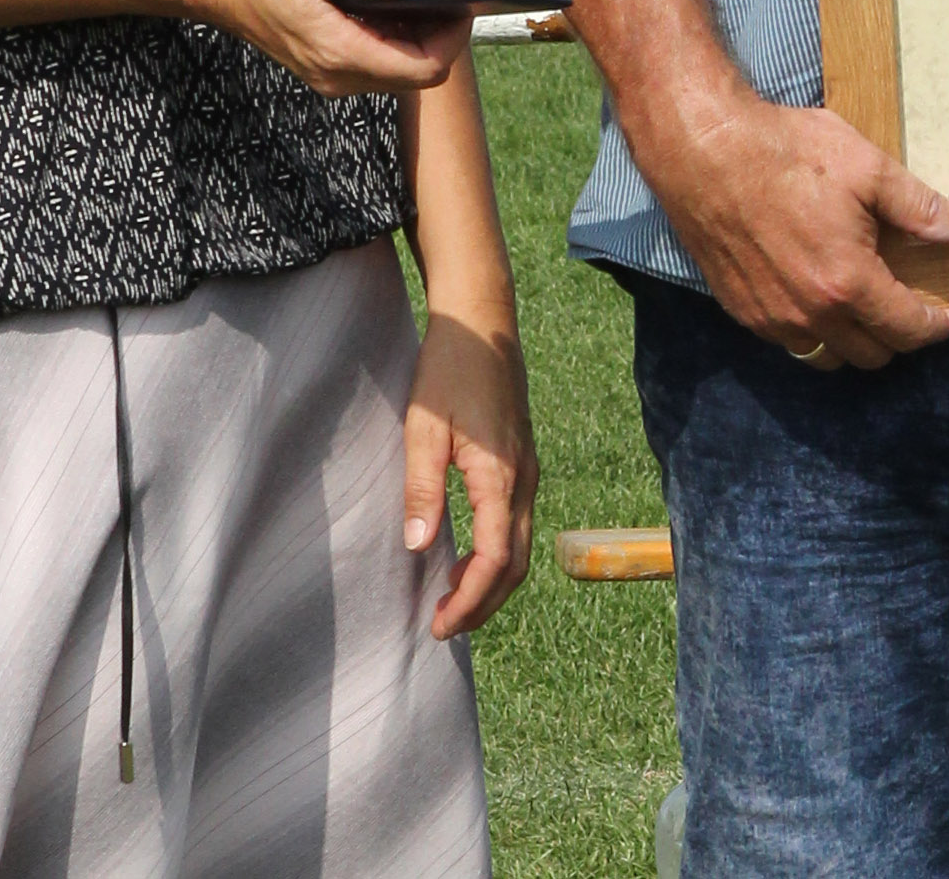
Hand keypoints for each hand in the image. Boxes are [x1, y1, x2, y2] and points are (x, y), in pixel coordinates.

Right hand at [173, 0, 467, 96]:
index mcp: (336, 52)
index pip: (422, 67)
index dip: (450, 36)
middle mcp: (337, 74)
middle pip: (417, 71)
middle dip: (438, 30)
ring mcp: (331, 73)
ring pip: (400, 67)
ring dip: (418, 30)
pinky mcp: (328, 63)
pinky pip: (379, 57)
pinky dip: (396, 31)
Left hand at [401, 310, 536, 640]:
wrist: (482, 321)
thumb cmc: (448, 369)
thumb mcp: (424, 428)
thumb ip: (422, 488)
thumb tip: (419, 546)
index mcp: (500, 476)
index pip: (494, 560)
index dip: (469, 600)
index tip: (439, 626)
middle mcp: (524, 479)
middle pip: (515, 563)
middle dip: (483, 603)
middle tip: (443, 627)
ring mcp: (528, 469)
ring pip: (520, 546)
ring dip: (491, 581)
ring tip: (450, 600)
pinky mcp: (523, 460)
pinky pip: (517, 523)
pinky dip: (497, 553)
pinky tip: (464, 555)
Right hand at [640, 93, 948, 369]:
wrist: (704, 149)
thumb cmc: (785, 151)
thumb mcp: (868, 169)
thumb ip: (923, 208)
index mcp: (847, 283)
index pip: (908, 330)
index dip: (938, 326)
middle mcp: (809, 314)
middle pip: (872, 355)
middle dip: (899, 335)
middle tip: (909, 302)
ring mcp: (771, 318)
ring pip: (828, 356)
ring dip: (854, 340)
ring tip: (864, 303)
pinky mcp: (741, 310)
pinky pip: (789, 341)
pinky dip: (813, 329)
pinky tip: (817, 292)